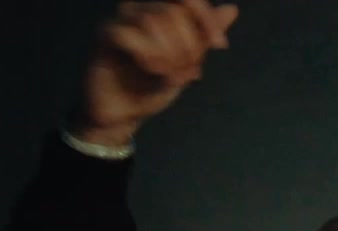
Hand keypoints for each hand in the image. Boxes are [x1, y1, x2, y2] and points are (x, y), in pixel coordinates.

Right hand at [73, 0, 238, 143]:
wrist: (125, 113)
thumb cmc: (153, 86)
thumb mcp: (188, 64)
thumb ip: (205, 38)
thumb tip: (231, 9)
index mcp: (163, 12)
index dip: (206, 18)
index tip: (220, 45)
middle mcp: (141, 9)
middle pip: (174, 11)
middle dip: (188, 45)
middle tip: (186, 70)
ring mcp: (122, 19)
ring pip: (152, 19)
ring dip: (168, 51)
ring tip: (168, 73)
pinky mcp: (105, 35)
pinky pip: (128, 34)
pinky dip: (146, 54)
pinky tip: (151, 69)